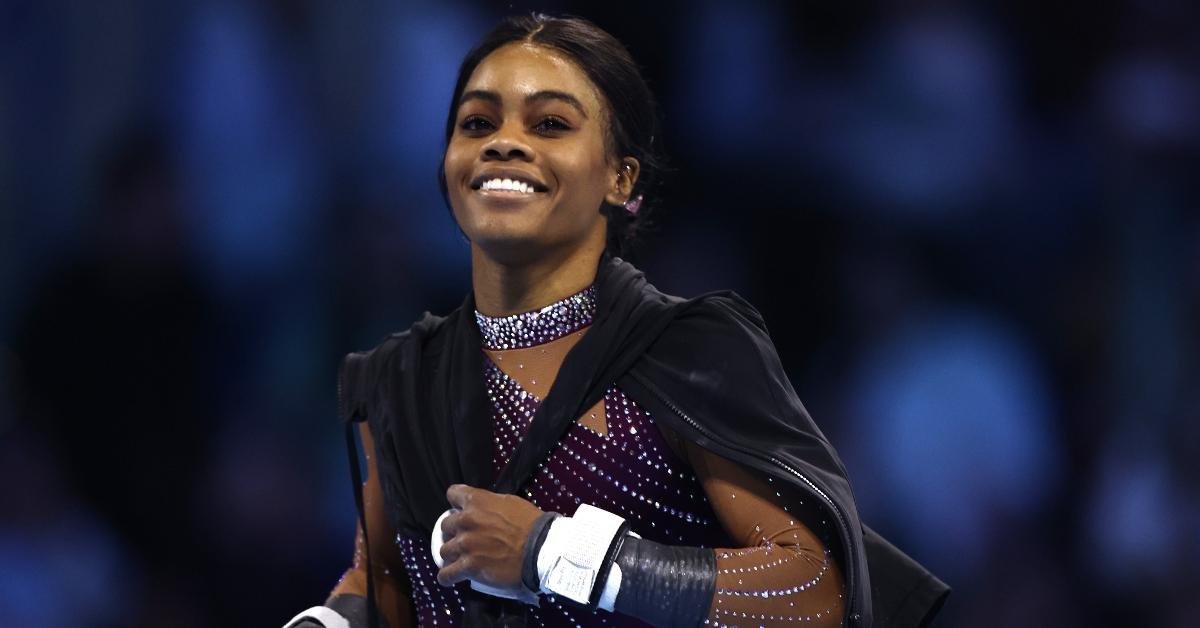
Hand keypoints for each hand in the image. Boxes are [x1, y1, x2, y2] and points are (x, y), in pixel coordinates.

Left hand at [436, 484, 544, 603]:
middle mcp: (466, 520)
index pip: (452, 494)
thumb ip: (490, 504)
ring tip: (462, 560)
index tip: (461, 511)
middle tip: (467, 539)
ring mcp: (465, 544)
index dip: (456, 504)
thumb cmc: (532, 525)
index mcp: (477, 501)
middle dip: (454, 532)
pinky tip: (453, 577)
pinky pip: (445, 574)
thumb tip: (483, 510)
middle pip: (446, 525)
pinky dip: (447, 576)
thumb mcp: (510, 502)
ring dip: (452, 555)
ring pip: (444, 550)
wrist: (542, 550)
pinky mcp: (468, 566)